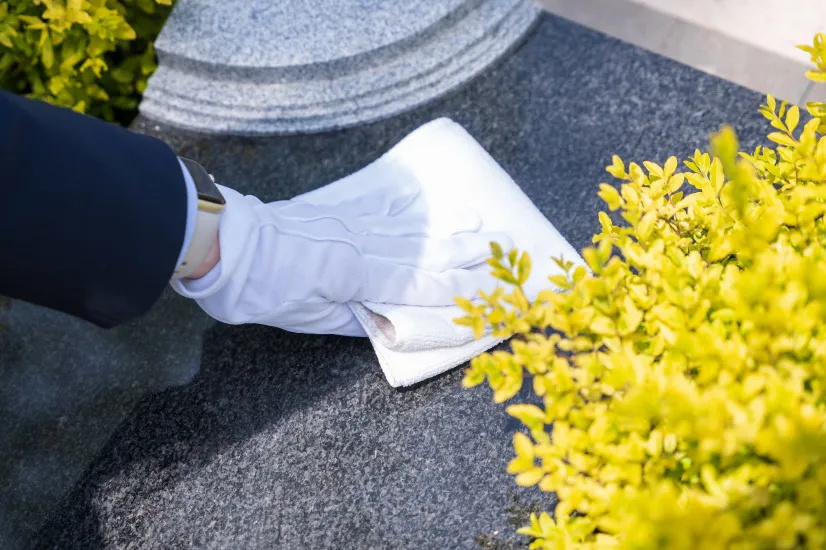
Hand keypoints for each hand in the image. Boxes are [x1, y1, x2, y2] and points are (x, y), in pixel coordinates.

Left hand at [172, 181, 511, 335]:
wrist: (222, 241)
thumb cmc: (257, 288)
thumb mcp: (304, 318)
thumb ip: (349, 318)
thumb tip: (382, 321)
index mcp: (356, 276)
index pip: (417, 284)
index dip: (453, 288)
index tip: (483, 289)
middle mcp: (361, 245)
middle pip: (422, 251)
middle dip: (461, 254)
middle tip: (498, 250)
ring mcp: (349, 224)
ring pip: (406, 227)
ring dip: (442, 229)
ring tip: (474, 225)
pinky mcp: (334, 211)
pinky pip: (376, 205)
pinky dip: (403, 204)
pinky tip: (419, 198)